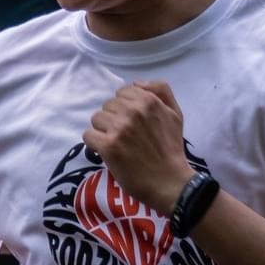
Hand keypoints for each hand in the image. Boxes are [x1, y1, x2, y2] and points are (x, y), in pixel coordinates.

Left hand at [84, 81, 192, 214]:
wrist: (169, 181)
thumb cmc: (172, 149)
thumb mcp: (175, 113)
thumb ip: (161, 91)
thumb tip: (137, 82)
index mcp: (148, 100)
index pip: (122, 92)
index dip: (124, 107)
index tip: (131, 122)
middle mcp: (133, 111)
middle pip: (108, 105)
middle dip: (114, 118)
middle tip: (125, 135)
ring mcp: (119, 128)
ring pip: (96, 119)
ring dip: (103, 130)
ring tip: (116, 144)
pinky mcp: (108, 146)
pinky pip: (88, 135)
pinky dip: (94, 144)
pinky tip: (106, 151)